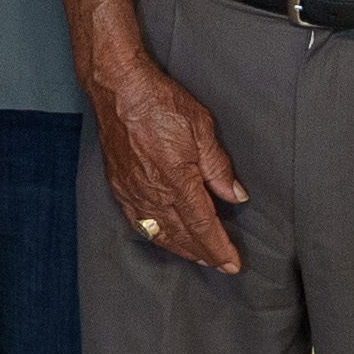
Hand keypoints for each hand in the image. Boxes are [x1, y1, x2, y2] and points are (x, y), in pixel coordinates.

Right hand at [87, 52, 245, 273]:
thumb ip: (218, 167)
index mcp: (177, 181)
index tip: (232, 263)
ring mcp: (132, 191)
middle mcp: (152, 193)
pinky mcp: (118, 185)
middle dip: (203, 254)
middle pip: (182, 236)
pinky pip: (136, 221)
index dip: (219, 249)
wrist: (118, 89)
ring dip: (180, 248)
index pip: (203, 226)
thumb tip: (236, 195)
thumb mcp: (202, 128)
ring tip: (196, 256)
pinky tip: (161, 236)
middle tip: (220, 264)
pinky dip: (153, 235)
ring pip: (158, 233)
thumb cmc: (160, 103)